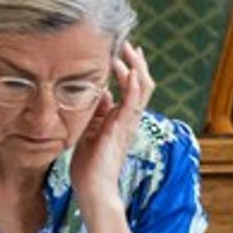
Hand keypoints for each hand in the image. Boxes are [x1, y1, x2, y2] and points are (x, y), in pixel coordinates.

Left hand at [72, 42, 152, 223]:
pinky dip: (132, 84)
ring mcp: (128, 123)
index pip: (133, 89)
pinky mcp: (121, 128)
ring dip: (135, 67)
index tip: (122, 51)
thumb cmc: (90, 166)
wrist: (93, 189)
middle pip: (143, 85)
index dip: (130, 69)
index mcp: (122, 120)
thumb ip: (98, 113)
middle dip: (137, 63)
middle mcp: (129, 119)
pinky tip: (127, 69)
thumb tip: (101, 93)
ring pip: (142, 89)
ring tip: (127, 49)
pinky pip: (132, 102)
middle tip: (128, 44)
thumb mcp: (91, 132)